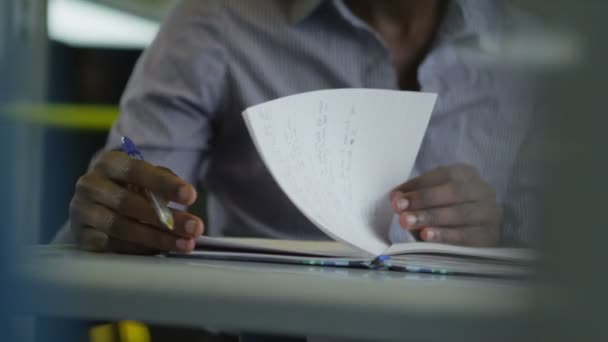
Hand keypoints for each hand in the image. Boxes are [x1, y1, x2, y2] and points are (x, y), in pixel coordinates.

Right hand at [69, 151, 203, 253]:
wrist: (93, 208)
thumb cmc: (128, 188)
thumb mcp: (143, 178)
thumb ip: (163, 180)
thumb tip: (185, 194)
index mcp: (108, 163)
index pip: (137, 170)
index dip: (165, 184)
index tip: (191, 196)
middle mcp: (90, 185)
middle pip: (130, 203)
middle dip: (167, 218)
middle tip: (195, 228)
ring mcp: (83, 212)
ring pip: (123, 227)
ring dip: (158, 238)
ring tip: (185, 244)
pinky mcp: (82, 238)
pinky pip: (114, 246)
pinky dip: (140, 250)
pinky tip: (161, 251)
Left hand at [390, 164, 500, 245]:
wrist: (474, 233)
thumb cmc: (446, 211)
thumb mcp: (430, 199)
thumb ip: (414, 196)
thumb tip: (395, 197)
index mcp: (467, 174)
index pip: (445, 174)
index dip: (419, 184)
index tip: (396, 196)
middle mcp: (483, 191)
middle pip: (454, 192)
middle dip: (423, 200)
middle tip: (399, 210)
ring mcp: (490, 214)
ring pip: (460, 213)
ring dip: (430, 218)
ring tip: (407, 222)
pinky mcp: (490, 236)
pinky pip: (466, 236)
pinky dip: (444, 236)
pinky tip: (426, 236)